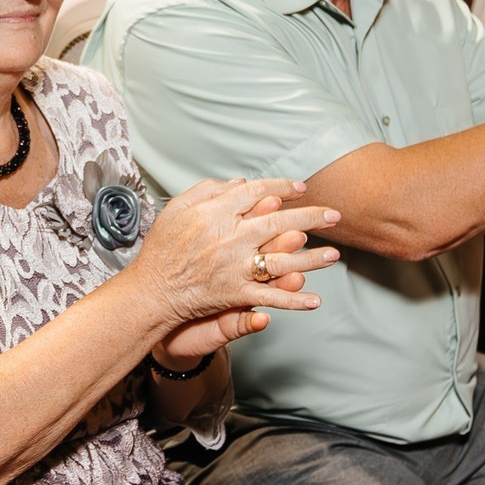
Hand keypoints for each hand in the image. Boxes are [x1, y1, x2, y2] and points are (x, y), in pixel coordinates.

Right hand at [130, 178, 337, 331]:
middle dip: (310, 217)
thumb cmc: (162, 248)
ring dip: (310, 258)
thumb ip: (207, 191)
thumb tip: (239, 183)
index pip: (255, 193)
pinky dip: (293, 301)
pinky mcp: (235, 293)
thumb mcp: (177, 209)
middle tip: (334, 215)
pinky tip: (314, 301)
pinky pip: (269, 297)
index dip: (281, 188)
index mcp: (215, 213)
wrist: (150, 291)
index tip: (300, 187)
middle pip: (277, 222)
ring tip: (334, 255)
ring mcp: (234, 267)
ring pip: (280, 260)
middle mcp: (229, 238)